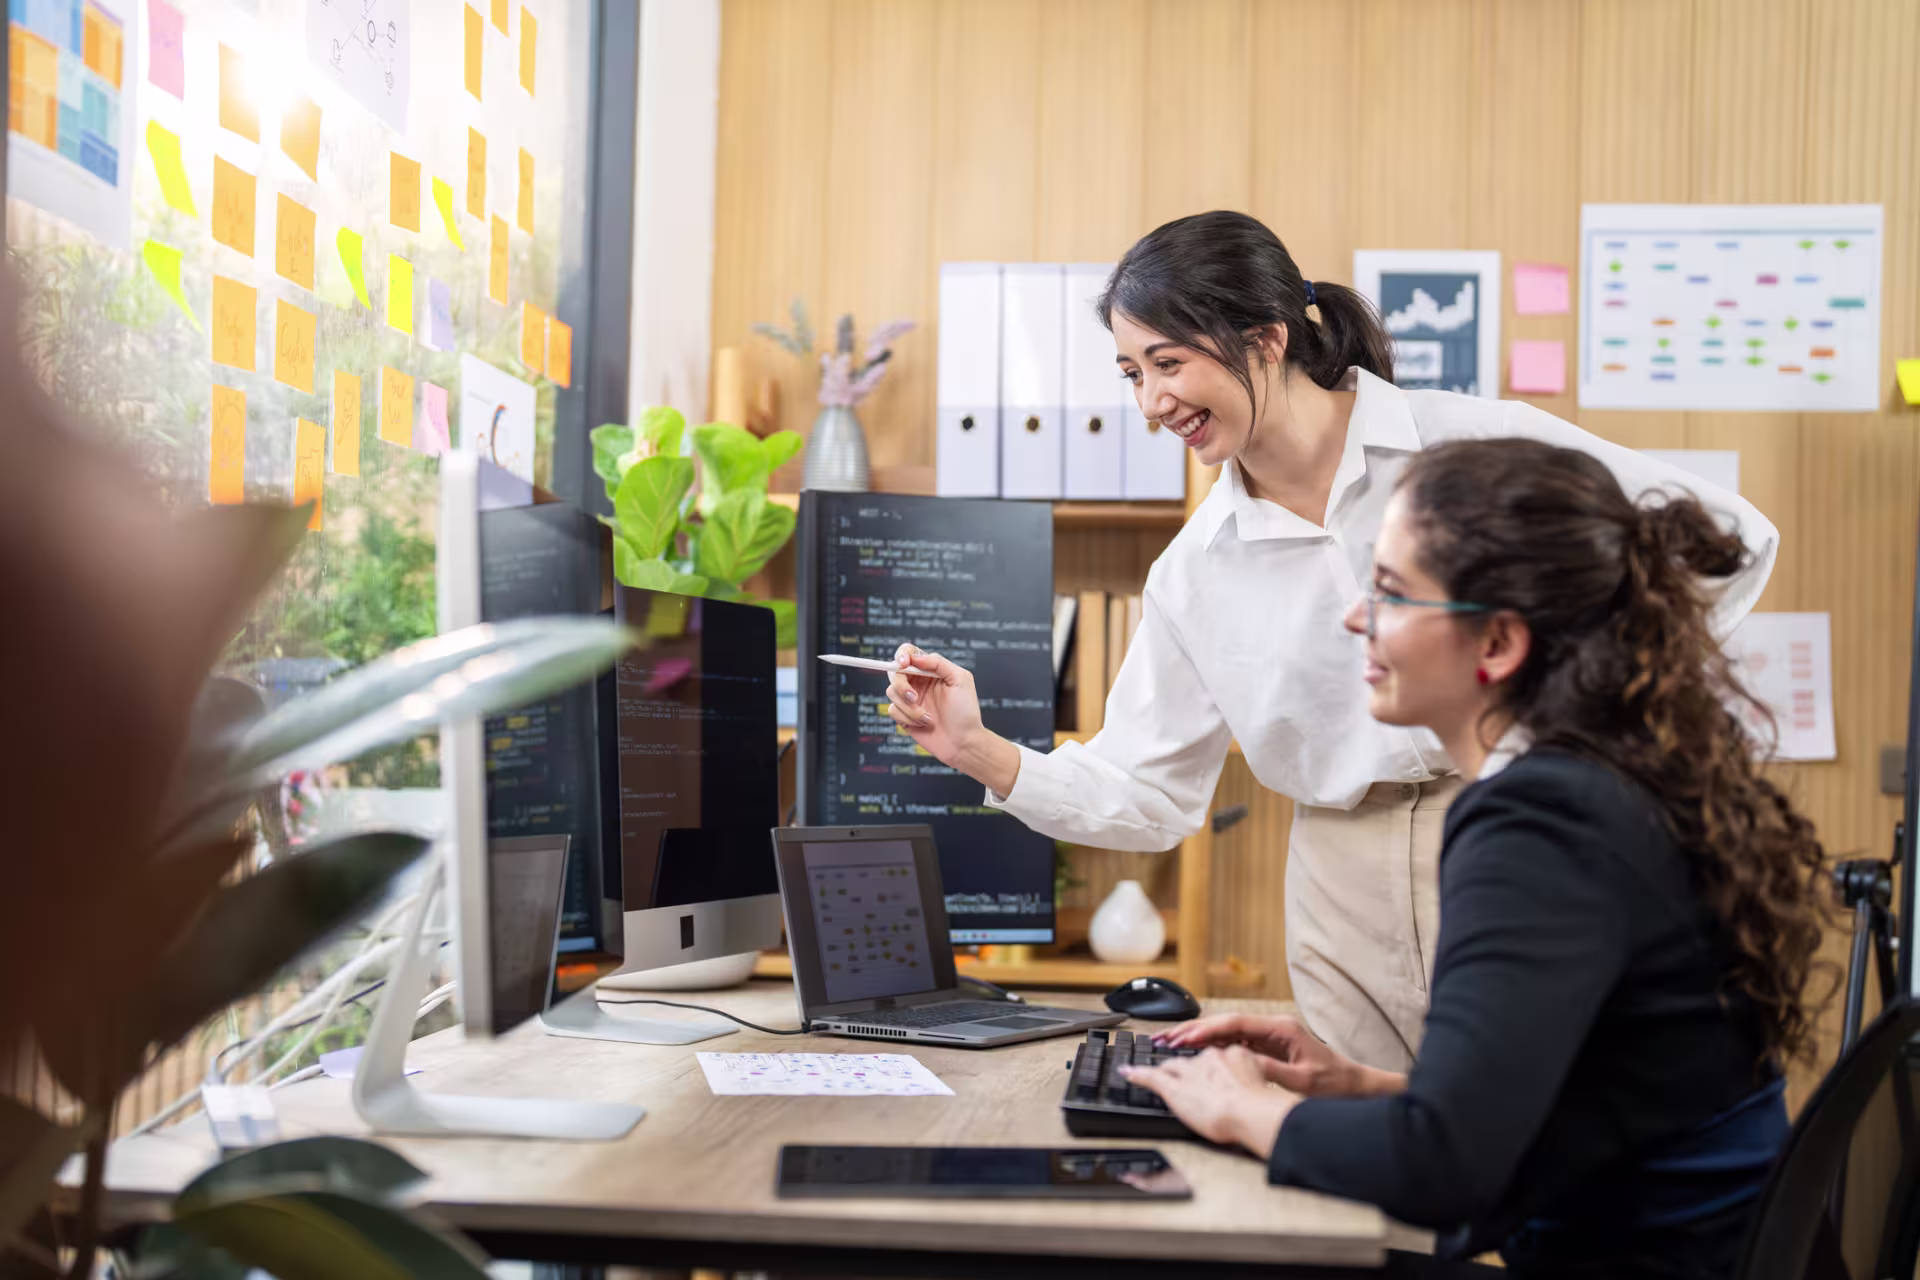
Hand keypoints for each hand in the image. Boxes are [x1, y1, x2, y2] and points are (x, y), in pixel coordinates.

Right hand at [884, 644, 1016, 793]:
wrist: (963, 743)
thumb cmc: (965, 712)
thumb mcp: (960, 679)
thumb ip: (938, 663)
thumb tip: (915, 657)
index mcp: (931, 671)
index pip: (909, 654)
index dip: (902, 655)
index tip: (903, 664)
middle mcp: (918, 683)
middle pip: (895, 673)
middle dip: (902, 686)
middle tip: (914, 698)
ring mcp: (910, 700)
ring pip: (892, 692)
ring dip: (910, 707)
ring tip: (928, 718)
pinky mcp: (904, 716)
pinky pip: (892, 710)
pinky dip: (908, 718)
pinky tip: (924, 724)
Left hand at [1120, 1046, 1296, 1158]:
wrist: (1246, 1112)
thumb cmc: (1259, 1106)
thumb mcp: (1265, 1084)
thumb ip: (1259, 1079)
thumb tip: (1263, 1092)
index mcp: (1234, 1055)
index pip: (1216, 1057)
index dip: (1209, 1066)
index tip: (1209, 1073)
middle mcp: (1210, 1059)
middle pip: (1192, 1060)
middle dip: (1185, 1066)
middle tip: (1182, 1077)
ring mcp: (1190, 1071)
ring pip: (1172, 1066)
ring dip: (1163, 1068)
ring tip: (1152, 1068)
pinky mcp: (1173, 1086)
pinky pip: (1151, 1077)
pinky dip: (1138, 1074)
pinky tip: (1128, 1073)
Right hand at [1153, 1014, 1387, 1097]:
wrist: (1353, 1086)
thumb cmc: (1333, 1083)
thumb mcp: (1300, 1080)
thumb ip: (1268, 1069)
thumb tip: (1238, 1062)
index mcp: (1280, 1028)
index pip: (1235, 1024)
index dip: (1206, 1030)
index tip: (1184, 1039)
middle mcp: (1273, 1027)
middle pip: (1226, 1023)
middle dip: (1195, 1030)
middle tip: (1167, 1038)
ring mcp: (1270, 1036)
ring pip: (1227, 1032)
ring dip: (1201, 1038)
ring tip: (1173, 1044)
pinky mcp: (1269, 1047)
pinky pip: (1235, 1043)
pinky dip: (1214, 1047)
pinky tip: (1197, 1054)